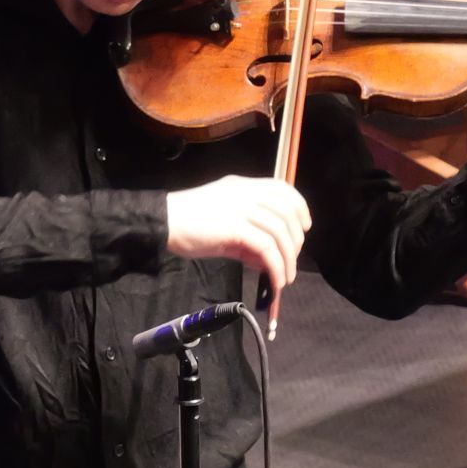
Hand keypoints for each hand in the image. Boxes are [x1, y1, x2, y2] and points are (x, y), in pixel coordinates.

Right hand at [166, 176, 311, 331]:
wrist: (162, 223)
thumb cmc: (188, 224)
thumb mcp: (222, 225)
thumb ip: (246, 238)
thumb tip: (266, 260)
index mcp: (242, 187)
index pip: (282, 189)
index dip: (299, 208)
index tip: (303, 228)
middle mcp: (245, 193)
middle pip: (286, 212)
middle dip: (295, 240)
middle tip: (291, 261)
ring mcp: (240, 209)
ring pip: (279, 232)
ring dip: (287, 259)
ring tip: (285, 279)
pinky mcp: (234, 228)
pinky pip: (266, 248)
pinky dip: (276, 266)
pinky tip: (275, 280)